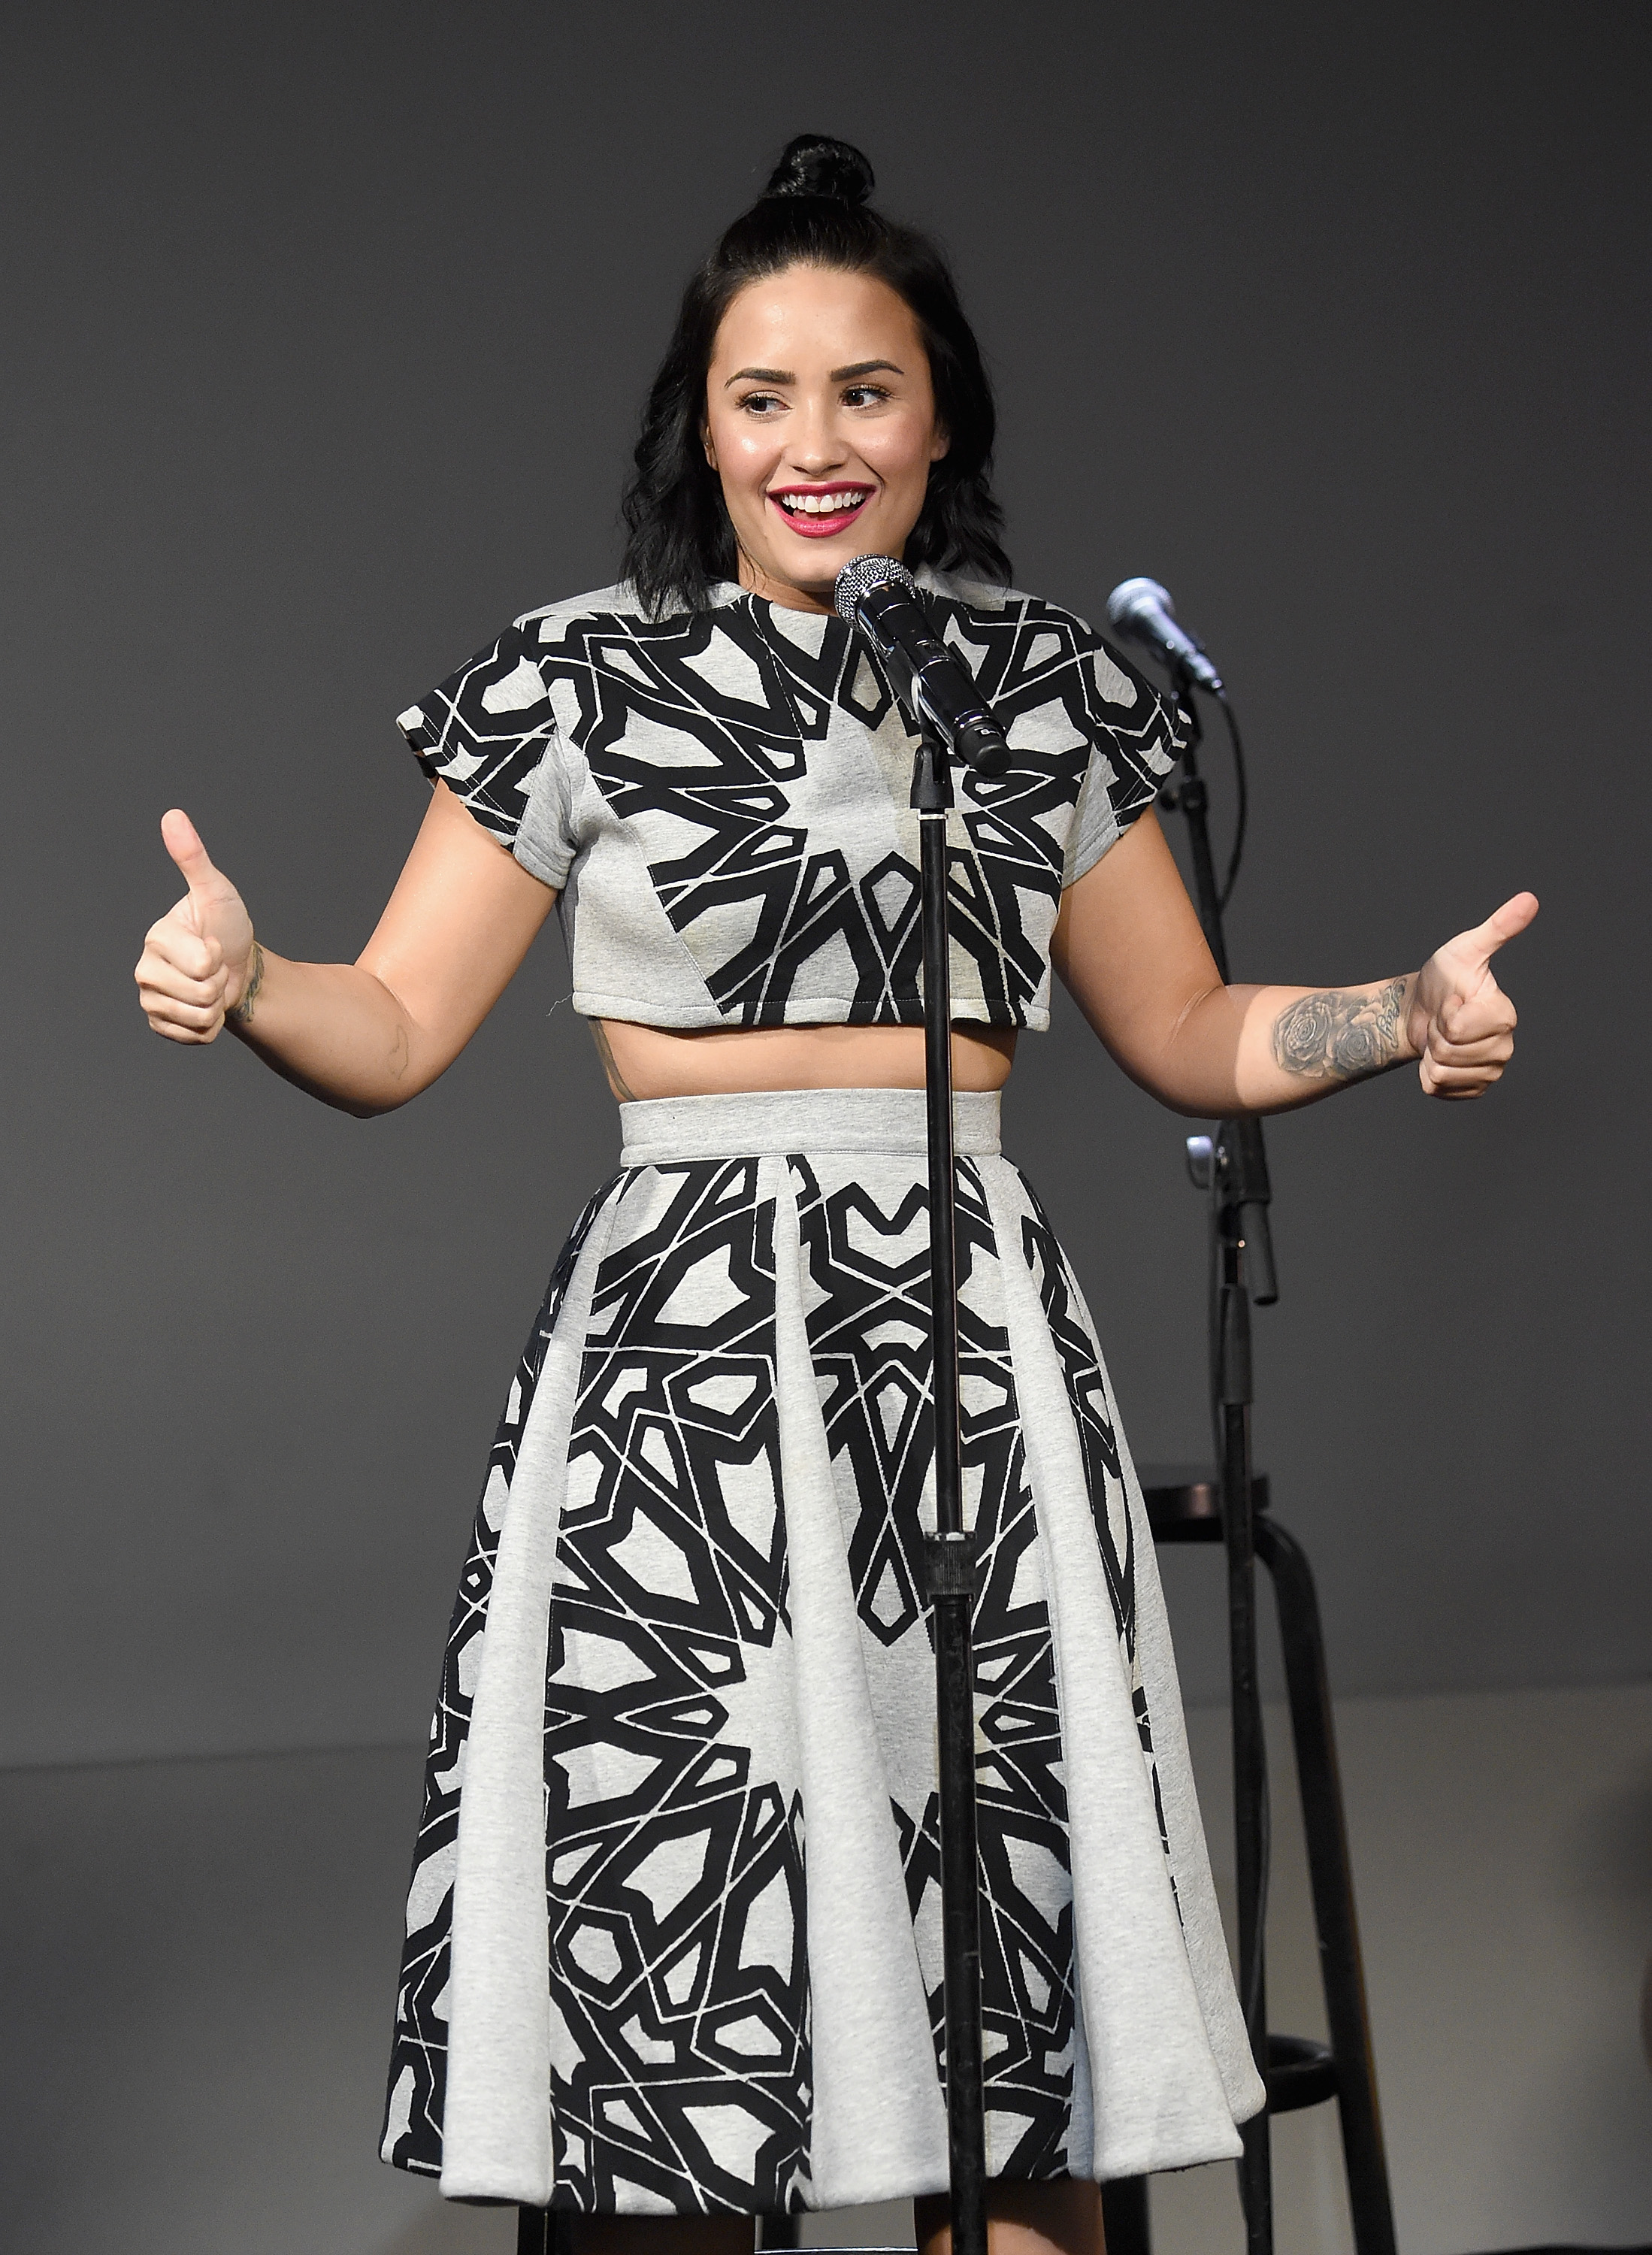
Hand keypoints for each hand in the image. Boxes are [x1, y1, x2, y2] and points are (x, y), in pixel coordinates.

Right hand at [134, 810, 256, 1043]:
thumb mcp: (215, 890)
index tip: (212, 942)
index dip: (218, 956)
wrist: (239, 966)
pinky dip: (211, 1026)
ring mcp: (152, 1001)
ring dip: (216, 1005)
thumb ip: (193, 858)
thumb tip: (173, 816)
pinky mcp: (162, 1026)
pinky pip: (196, 1037)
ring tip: (210, 984)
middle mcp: (145, 971)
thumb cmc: (227, 925)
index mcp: (156, 938)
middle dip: (219, 982)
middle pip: (200, 994)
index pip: (201, 963)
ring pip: (199, 1017)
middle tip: (214, 966)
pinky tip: (206, 1006)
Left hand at [1406, 891, 1538, 1098]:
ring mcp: (1489, 1071)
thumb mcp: (1466, 949)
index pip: (1457, 1027)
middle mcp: (1503, 1047)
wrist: (1421, 1010)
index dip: (1444, 1012)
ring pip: (1441, 1072)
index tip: (1452, 999)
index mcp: (1504, 1015)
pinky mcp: (1471, 1089)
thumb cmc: (1445, 978)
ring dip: (1430, 1053)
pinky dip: (1428, 1073)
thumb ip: (1498, 928)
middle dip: (1435, 1033)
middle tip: (1443, 1019)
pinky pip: (1437, 1089)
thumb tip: (1529, 899)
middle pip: (1447, 1051)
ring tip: (1440, 1036)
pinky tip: (1437, 1056)